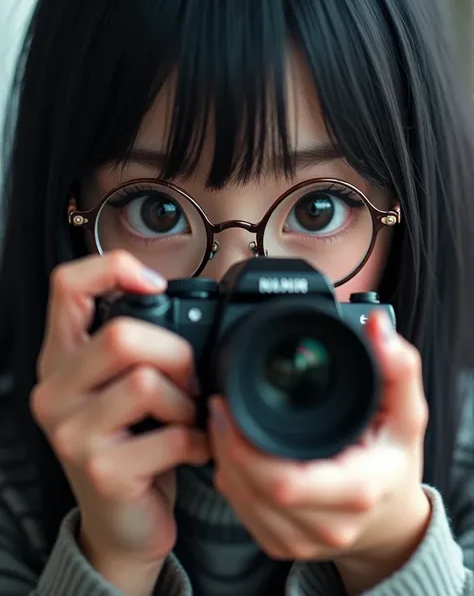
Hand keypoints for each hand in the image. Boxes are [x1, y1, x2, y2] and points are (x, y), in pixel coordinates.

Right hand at [31, 251, 209, 595]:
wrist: (121, 523)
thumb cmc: (130, 443)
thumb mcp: (118, 386)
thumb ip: (134, 345)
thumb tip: (180, 303)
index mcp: (61, 357)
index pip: (66, 285)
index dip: (114, 269)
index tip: (155, 285)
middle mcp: (55, 390)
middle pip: (122, 335)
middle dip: (176, 353)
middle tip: (190, 379)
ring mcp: (72, 433)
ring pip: (146, 382)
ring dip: (187, 401)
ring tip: (188, 418)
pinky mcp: (101, 471)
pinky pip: (170, 436)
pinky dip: (198, 441)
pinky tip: (195, 448)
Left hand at [209, 312, 430, 593]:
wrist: (392, 519)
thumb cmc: (394, 461)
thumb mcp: (407, 412)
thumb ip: (397, 367)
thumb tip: (376, 326)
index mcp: (358, 490)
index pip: (283, 480)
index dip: (244, 443)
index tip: (228, 403)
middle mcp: (329, 524)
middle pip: (252, 488)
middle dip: (225, 443)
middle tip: (218, 405)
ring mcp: (302, 540)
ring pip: (240, 500)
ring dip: (222, 458)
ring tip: (221, 422)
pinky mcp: (281, 544)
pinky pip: (241, 512)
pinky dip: (230, 478)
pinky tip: (232, 452)